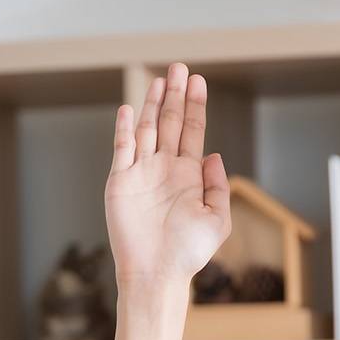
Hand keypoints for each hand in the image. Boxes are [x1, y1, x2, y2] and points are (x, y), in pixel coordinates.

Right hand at [105, 61, 230, 306]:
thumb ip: (219, 186)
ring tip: (160, 79)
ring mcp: (142, 173)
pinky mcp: (121, 182)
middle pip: (170, 123)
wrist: (157, 272)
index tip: (198, 82)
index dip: (195, 106)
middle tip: (179, 68)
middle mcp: (165, 169)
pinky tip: (128, 108)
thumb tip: (214, 155)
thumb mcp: (218, 219)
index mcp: (189, 176)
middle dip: (175, 95)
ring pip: (146, 129)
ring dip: (152, 104)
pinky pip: (122, 149)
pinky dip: (124, 128)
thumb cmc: (188, 253)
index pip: (193, 132)